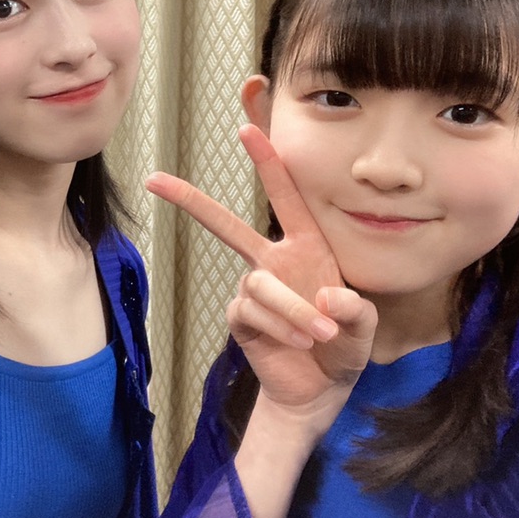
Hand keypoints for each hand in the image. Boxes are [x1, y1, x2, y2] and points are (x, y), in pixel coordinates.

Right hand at [146, 124, 375, 430]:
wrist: (320, 389)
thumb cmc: (343, 347)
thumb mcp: (364, 327)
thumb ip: (357, 310)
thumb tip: (327, 296)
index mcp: (305, 247)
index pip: (285, 197)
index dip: (267, 162)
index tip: (246, 128)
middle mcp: (273, 260)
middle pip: (225, 225)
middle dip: (191, 200)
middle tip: (154, 179)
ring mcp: (253, 289)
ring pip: (259, 283)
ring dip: (291, 309)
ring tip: (317, 334)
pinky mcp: (241, 318)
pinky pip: (250, 311)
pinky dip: (277, 326)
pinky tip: (295, 342)